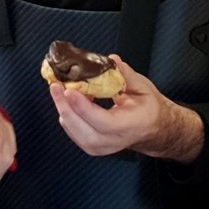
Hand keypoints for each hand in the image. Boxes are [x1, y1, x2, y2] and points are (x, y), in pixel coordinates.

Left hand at [47, 55, 203, 162]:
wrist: (152, 129)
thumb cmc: (149, 109)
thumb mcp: (143, 88)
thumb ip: (127, 75)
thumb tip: (112, 61)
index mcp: (129, 126)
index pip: (101, 121)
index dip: (83, 106)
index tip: (69, 90)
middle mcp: (113, 141)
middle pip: (81, 128)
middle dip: (64, 105)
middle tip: (56, 85)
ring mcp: (100, 147)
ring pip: (73, 130)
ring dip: (63, 108)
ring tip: (60, 88)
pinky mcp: (91, 146)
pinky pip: (72, 130)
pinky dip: (67, 113)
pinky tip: (68, 98)